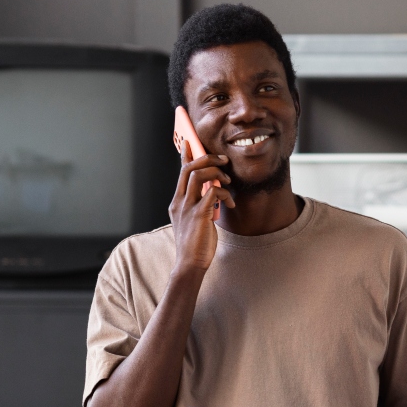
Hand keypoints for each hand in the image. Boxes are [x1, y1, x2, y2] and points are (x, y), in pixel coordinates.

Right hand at [169, 142, 234, 272]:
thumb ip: (200, 204)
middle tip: (223, 160)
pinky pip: (213, 193)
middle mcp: (180, 202)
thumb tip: (213, 192)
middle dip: (208, 158)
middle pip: (189, 168)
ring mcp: (188, 207)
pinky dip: (224, 193)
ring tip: (227, 182)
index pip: (181, 172)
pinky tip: (229, 203)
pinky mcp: (199, 215)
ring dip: (217, 173)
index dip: (186, 155)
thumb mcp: (194, 220)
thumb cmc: (194, 244)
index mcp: (177, 202)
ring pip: (199, 175)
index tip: (191, 142)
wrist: (190, 264)